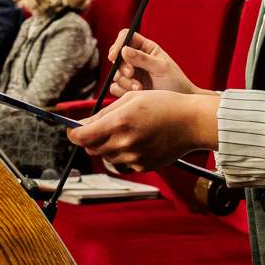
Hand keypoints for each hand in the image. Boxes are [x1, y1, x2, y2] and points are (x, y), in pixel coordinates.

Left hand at [66, 90, 218, 173]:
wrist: (192, 123)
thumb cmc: (164, 104)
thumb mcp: (132, 98)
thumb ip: (104, 113)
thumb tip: (83, 124)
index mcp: (119, 122)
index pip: (81, 137)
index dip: (72, 133)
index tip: (72, 129)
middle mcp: (124, 143)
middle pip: (90, 148)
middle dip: (89, 138)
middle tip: (97, 127)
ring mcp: (133, 157)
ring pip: (106, 156)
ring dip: (106, 145)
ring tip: (123, 131)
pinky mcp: (142, 166)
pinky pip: (122, 163)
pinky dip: (122, 153)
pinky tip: (136, 140)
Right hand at [106, 31, 201, 97]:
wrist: (177, 105)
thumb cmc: (175, 82)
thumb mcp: (161, 68)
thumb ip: (143, 58)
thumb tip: (124, 49)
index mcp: (146, 48)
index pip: (126, 37)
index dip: (118, 44)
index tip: (114, 56)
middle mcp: (136, 59)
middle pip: (117, 56)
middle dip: (122, 67)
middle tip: (131, 74)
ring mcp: (131, 74)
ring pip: (116, 74)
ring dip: (125, 81)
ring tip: (140, 88)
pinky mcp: (127, 88)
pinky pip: (115, 87)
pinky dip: (122, 91)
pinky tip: (136, 94)